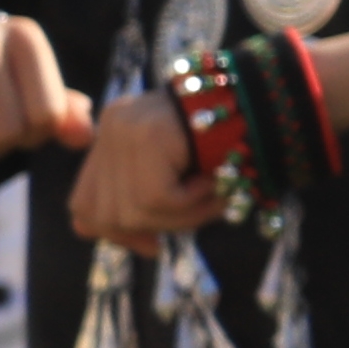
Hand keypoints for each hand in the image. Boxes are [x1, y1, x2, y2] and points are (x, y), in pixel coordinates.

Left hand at [66, 93, 216, 246]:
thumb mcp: (179, 175)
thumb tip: (119, 238)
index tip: (152, 245)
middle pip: (99, 213)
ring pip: (132, 212)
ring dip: (179, 218)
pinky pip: (157, 199)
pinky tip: (213, 185)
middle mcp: (112, 126)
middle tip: (191, 221)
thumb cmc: (231, 143)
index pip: (83, 202)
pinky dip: (192, 205)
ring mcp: (125, 129)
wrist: (265, 102)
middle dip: (145, 231)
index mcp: (114, 132)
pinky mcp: (147, 137)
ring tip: (212, 199)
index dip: (112, 233)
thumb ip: (144, 199)